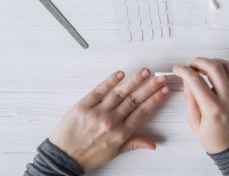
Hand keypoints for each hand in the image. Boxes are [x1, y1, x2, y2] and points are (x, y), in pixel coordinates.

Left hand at [50, 68, 169, 170]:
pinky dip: (110, 81)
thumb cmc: (89, 155)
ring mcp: (97, 112)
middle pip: (134, 100)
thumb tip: (152, 144)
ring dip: (134, 81)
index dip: (155, 99)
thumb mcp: (114, 152)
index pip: (142, 112)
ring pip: (119, 93)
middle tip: (160, 77)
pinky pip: (99, 91)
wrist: (64, 157)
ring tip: (145, 72)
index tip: (164, 90)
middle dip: (150, 87)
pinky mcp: (83, 106)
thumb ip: (134, 143)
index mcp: (120, 133)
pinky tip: (120, 74)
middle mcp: (111, 122)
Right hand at [174, 57, 228, 153]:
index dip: (184, 71)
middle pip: (214, 68)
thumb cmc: (213, 139)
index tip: (178, 69)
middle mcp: (227, 99)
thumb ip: (190, 100)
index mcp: (212, 109)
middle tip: (191, 65)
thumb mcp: (194, 123)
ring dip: (214, 62)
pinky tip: (220, 71)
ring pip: (228, 66)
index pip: (196, 81)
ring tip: (205, 67)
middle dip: (199, 61)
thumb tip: (187, 80)